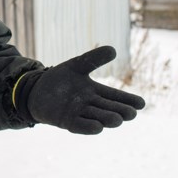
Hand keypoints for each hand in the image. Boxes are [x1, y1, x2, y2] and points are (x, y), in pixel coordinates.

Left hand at [22, 45, 144, 133]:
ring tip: (118, 120)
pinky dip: (88, 127)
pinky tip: (97, 127)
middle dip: (120, 111)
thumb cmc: (60, 79)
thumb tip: (114, 50)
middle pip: (108, 108)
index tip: (142, 104)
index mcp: (96, 92)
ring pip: (96, 117)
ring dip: (106, 119)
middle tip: (132, 114)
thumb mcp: (77, 65)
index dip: (128, 100)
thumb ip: (94, 58)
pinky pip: (79, 125)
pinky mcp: (65, 120)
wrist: (36, 90)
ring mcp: (78, 114)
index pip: (116, 97)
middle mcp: (90, 105)